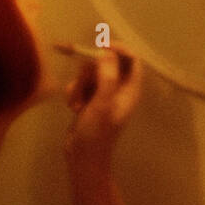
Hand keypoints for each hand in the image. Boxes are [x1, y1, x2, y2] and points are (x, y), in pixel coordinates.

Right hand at [64, 46, 142, 177]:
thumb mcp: (102, 104)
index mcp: (130, 90)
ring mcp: (104, 94)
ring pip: (90, 73)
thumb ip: (107, 77)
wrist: (82, 158)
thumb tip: (108, 52)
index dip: (119, 49)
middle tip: (83, 85)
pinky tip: (73, 108)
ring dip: (79, 85)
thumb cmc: (96, 134)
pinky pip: (81, 84)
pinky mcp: (90, 99)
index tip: (101, 47)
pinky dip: (74, 93)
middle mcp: (119, 89)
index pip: (132, 59)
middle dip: (90, 72)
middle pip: (106, 63)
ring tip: (77, 104)